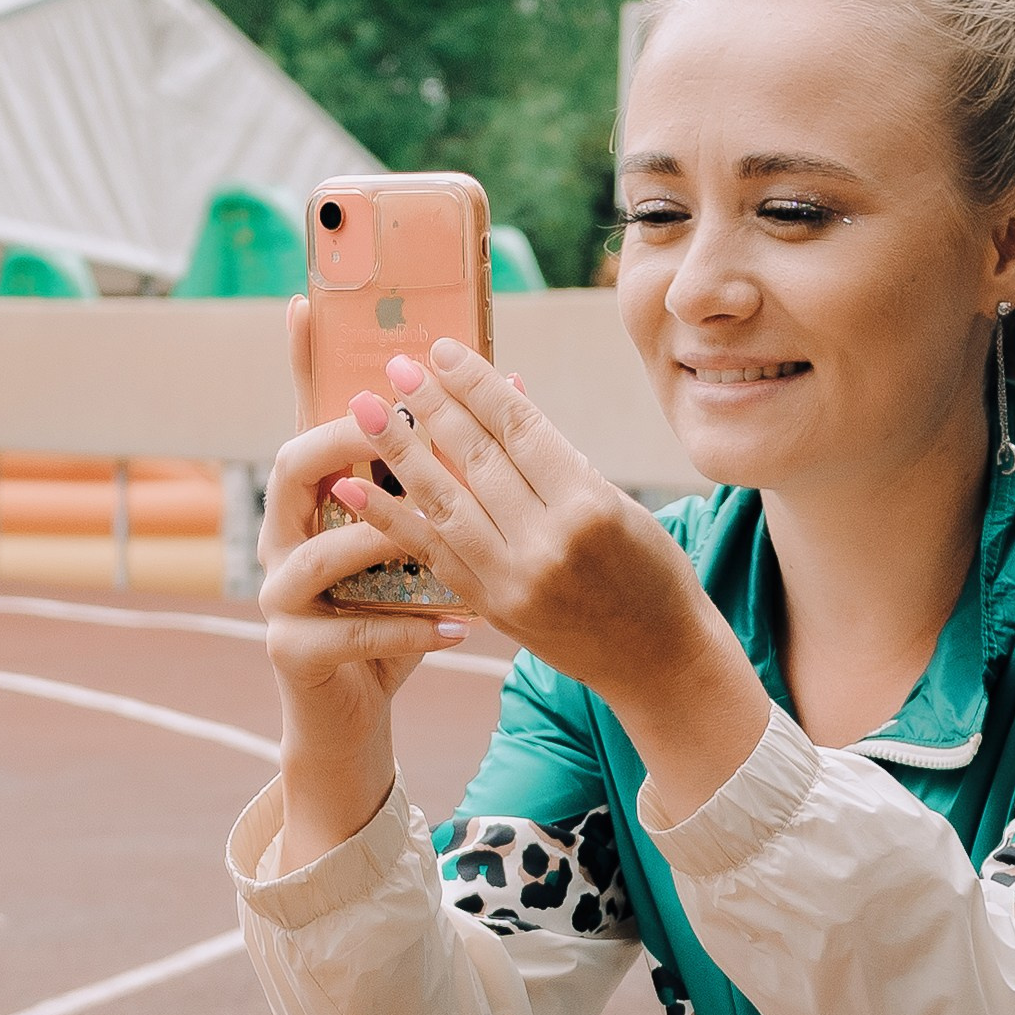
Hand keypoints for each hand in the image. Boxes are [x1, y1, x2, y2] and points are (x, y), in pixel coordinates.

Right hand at [258, 296, 473, 866]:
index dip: (302, 365)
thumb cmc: (396, 620)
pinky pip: (353, 631)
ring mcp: (277, 597)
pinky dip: (412, 631)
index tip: (309, 302)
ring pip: (318, 552)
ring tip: (438, 539)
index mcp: (312, 504)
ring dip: (384, 543)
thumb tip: (510, 386)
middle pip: (291, 467)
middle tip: (392, 425)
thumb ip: (446, 478)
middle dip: (346, 444)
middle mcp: (281, 539)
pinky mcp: (293, 653)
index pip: (306, 419)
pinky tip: (463, 629)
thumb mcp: (427, 542)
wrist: (355, 716)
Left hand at [353, 336, 770, 817]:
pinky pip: (431, 555)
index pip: (521, 429)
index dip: (476, 385)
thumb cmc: (651, 574)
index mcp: (589, 508)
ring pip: (445, 504)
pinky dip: (390, 520)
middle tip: (397, 366)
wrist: (659, 663)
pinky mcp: (493, 609)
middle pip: (477, 460)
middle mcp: (548, 545)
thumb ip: (557, 456)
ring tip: (364, 410)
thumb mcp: (620, 505)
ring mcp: (515, 582)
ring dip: (399, 453)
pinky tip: (354, 489)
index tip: (443, 351)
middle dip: (433, 408)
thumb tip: (507, 389)